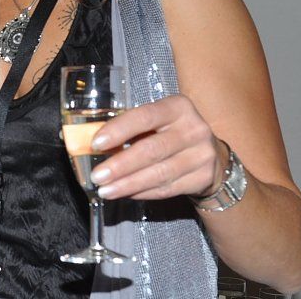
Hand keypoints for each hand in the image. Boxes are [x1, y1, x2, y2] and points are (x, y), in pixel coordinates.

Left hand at [88, 95, 224, 200]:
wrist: (212, 157)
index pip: (145, 116)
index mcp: (177, 107)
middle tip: (97, 176)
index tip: (96, 143)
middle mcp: (193, 128)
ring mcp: (202, 155)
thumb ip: (128, 128)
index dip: (119, 130)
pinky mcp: (203, 178)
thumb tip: (88, 140)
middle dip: (120, 165)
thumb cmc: (171, 134)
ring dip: (128, 184)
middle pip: (151, 149)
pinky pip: (167, 188)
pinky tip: (126, 193)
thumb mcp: (155, 123)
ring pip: (159, 173)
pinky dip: (143, 192)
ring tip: (106, 190)